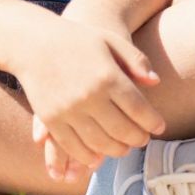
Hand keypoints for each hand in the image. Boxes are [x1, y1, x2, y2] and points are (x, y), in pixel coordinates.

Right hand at [13, 0, 164, 181]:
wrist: (34, 42)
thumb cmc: (78, 38)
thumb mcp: (110, 40)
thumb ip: (136, 60)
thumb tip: (155, 82)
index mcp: (107, 76)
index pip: (138, 108)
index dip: (152, 121)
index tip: (160, 127)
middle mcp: (89, 96)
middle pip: (121, 129)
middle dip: (137, 138)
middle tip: (144, 140)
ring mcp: (68, 111)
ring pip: (99, 143)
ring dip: (116, 150)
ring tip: (125, 148)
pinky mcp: (51, 120)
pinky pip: (73, 146)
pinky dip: (88, 156)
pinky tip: (99, 156)